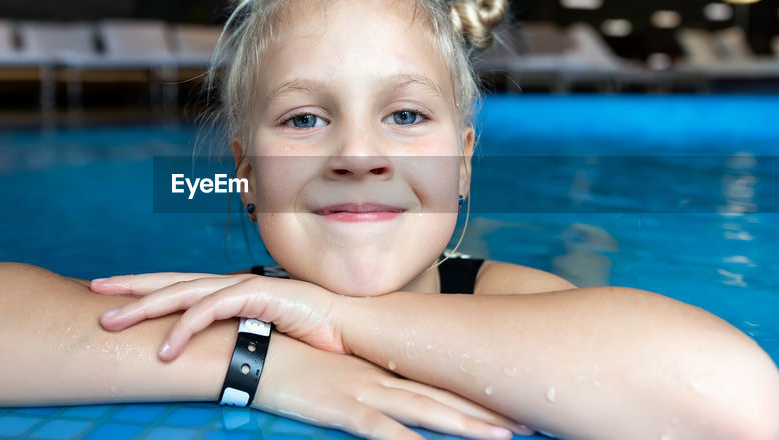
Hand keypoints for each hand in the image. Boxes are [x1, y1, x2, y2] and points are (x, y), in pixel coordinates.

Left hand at [92, 273, 348, 359]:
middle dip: (128, 286)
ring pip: (181, 293)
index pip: (175, 285)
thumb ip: (234, 339)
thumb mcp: (261, 337)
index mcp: (228, 291)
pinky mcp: (258, 295)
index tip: (107, 292)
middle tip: (91, 292)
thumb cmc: (311, 336)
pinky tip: (165, 349)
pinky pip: (212, 310)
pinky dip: (185, 328)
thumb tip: (207, 357)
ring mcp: (243, 286)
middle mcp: (230, 283)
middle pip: (168, 281)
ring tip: (110, 325)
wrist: (353, 327)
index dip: (141, 286)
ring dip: (143, 309)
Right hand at [256, 332, 528, 439]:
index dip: (473, 393)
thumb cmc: (283, 357)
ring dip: (467, 425)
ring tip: (505, 437)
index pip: (435, 381)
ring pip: (426, 411)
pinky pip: (381, 431)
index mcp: (378, 366)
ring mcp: (363, 391)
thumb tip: (376, 389)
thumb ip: (355, 376)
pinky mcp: (342, 407)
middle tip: (529, 423)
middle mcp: (379, 376)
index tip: (510, 401)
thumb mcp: (328, 367)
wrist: (249, 347)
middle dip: (486, 412)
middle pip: (443, 397)